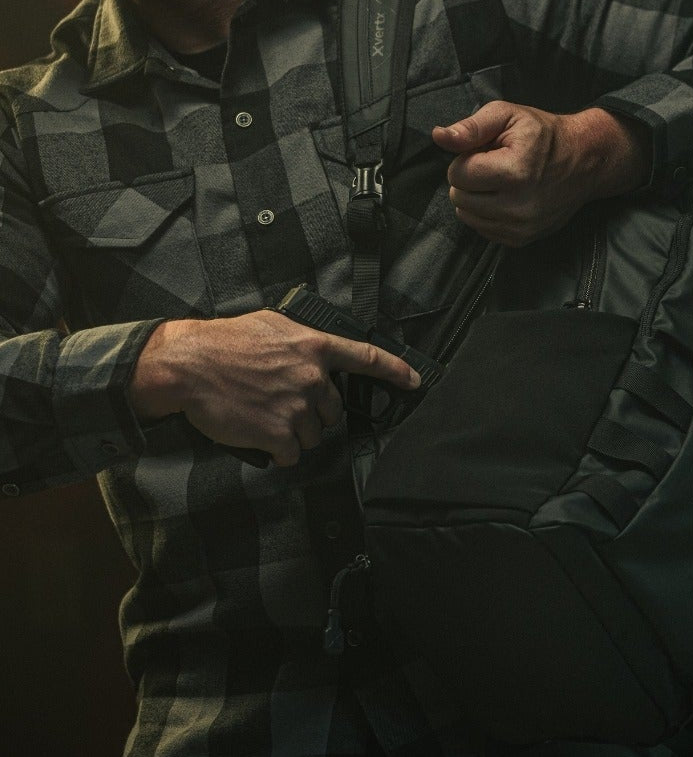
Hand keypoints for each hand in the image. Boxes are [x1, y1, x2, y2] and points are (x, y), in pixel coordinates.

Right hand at [129, 311, 419, 465]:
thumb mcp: (271, 325)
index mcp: (314, 347)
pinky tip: (259, 436)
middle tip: (281, 404)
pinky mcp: (278, 434)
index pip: (366, 359)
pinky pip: (292, 455)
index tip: (415, 382)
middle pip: (333, 412)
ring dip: (294, 433)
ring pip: (314, 436)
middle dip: (313, 413)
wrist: (189, 365)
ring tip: (264, 416)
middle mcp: (312, 378)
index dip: (395, 371)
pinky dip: (279, 452)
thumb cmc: (225, 341)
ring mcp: (297, 407)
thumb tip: (314, 353)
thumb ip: (301, 341)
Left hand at [432, 102, 650, 246]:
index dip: (466, 159)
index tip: (486, 152)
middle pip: (459, 197)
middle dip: (468, 179)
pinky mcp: (521, 240)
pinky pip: (482, 229)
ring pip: (466, 216)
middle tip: (492, 167)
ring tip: (499, 182)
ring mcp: (521, 227)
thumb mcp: (508, 116)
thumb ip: (471, 127)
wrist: (584, 162)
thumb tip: (439, 136)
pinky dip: (486, 214)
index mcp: (515, 172)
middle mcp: (518, 206)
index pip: (458, 174)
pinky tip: (505, 198)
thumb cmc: (543, 135)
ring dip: (475, 198)